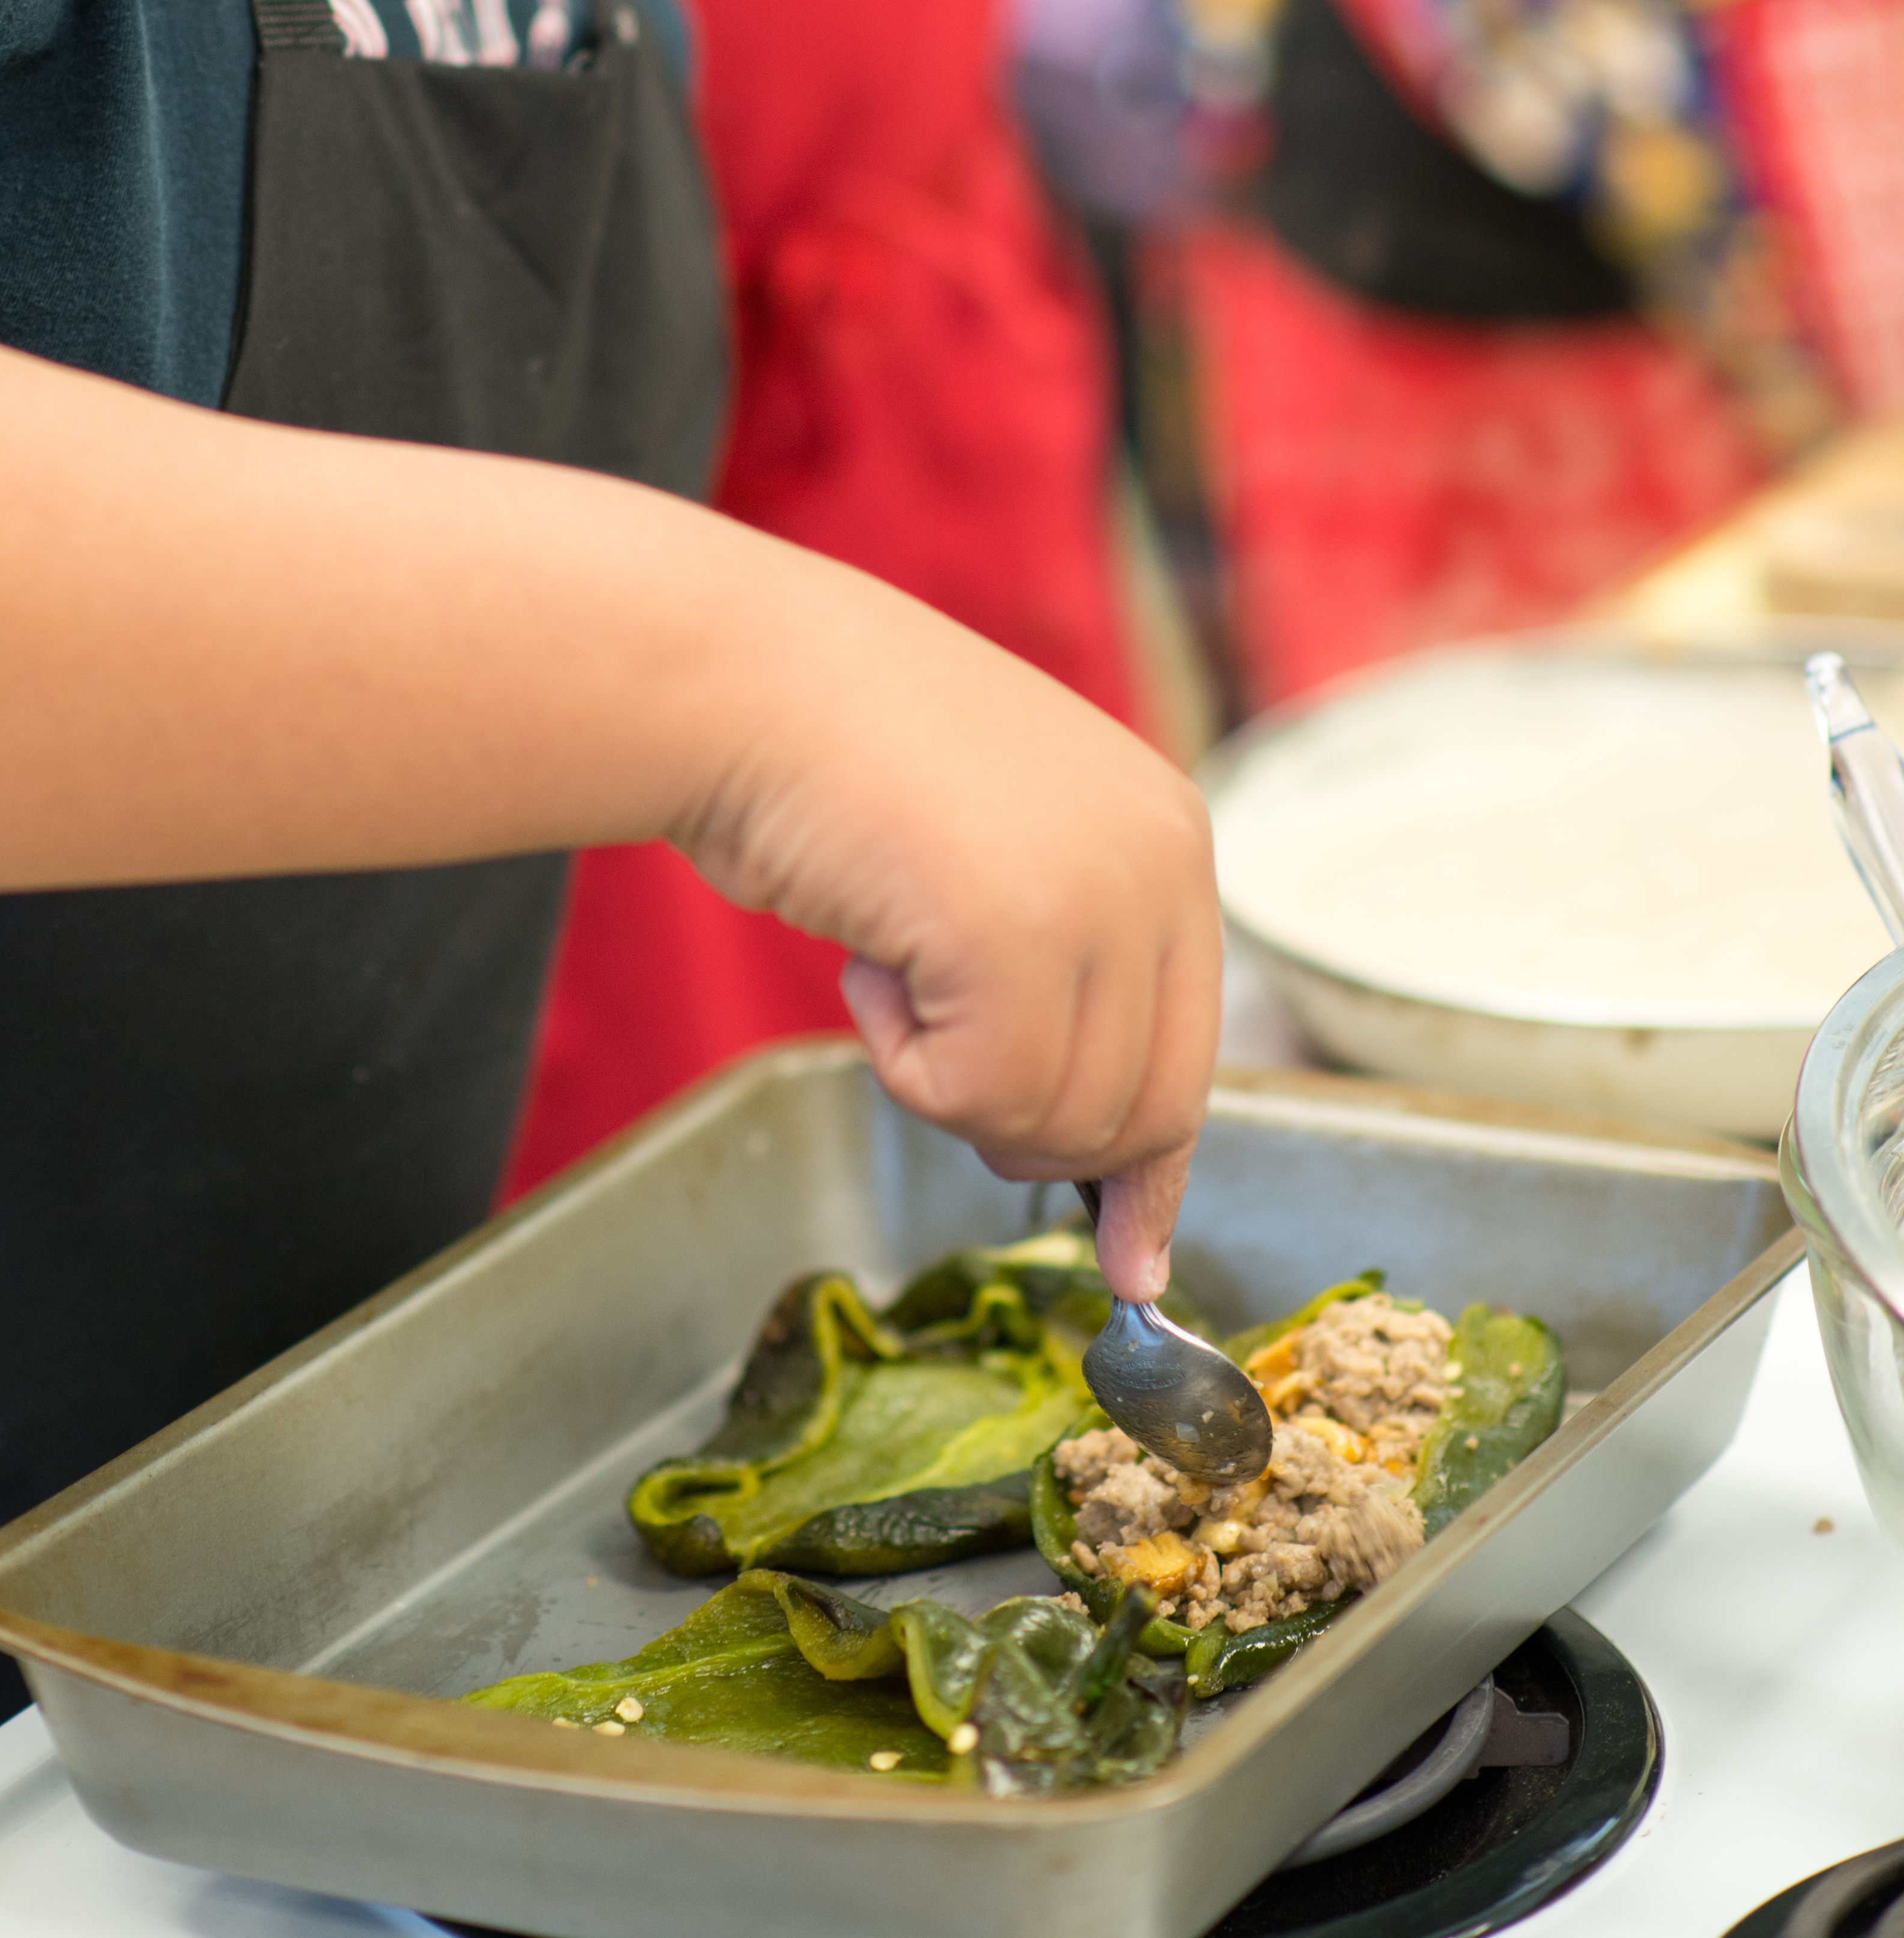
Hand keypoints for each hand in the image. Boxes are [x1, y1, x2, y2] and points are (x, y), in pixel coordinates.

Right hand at [670, 575, 1219, 1296]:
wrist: (744, 678)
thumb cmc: (845, 766)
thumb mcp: (1002, 863)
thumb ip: (1076, 994)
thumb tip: (1135, 1239)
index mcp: (1169, 834)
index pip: (1192, 1056)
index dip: (1147, 1168)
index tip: (1128, 1259)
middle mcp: (1160, 861)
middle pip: (1141, 1112)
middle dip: (1031, 1126)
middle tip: (931, 1044)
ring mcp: (1098, 896)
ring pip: (1059, 1120)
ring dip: (952, 1078)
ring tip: (893, 960)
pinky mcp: (1020, 938)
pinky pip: (976, 1097)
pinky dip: (901, 1064)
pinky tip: (867, 959)